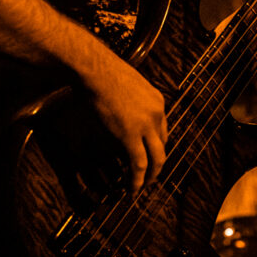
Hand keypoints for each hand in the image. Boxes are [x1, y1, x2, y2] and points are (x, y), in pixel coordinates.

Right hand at [82, 41, 166, 191]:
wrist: (94, 68)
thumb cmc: (101, 71)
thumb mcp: (125, 84)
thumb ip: (130, 99)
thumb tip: (122, 108)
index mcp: (157, 100)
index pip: (162, 130)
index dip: (155, 146)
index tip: (147, 155)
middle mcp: (157, 113)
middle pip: (162, 145)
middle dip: (156, 164)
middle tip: (149, 176)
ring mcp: (145, 125)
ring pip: (156, 159)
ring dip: (150, 176)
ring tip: (141, 187)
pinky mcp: (130, 135)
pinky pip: (138, 164)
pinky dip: (137, 180)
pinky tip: (131, 188)